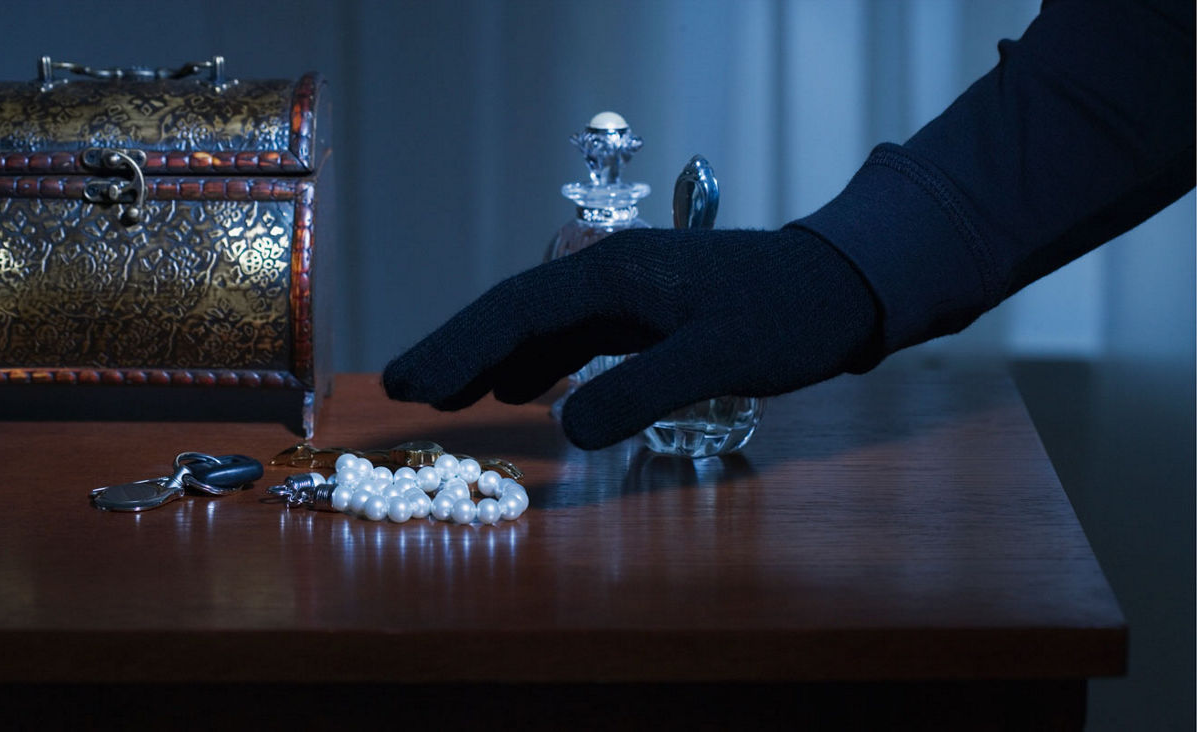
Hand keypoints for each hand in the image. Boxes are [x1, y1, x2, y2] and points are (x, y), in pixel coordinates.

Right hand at [383, 226, 877, 448]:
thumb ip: (642, 390)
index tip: (408, 382)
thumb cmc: (788, 317)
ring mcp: (627, 292)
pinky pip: (573, 336)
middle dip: (458, 348)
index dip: (458, 346)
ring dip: (491, 357)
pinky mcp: (647, 312)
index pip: (516, 311)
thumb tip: (566, 431)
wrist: (844, 286)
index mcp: (614, 275)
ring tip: (445, 395)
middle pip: (514, 310)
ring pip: (540, 324)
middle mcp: (609, 274)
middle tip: (404, 388)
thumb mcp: (720, 357)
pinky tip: (520, 389)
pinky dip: (537, 361)